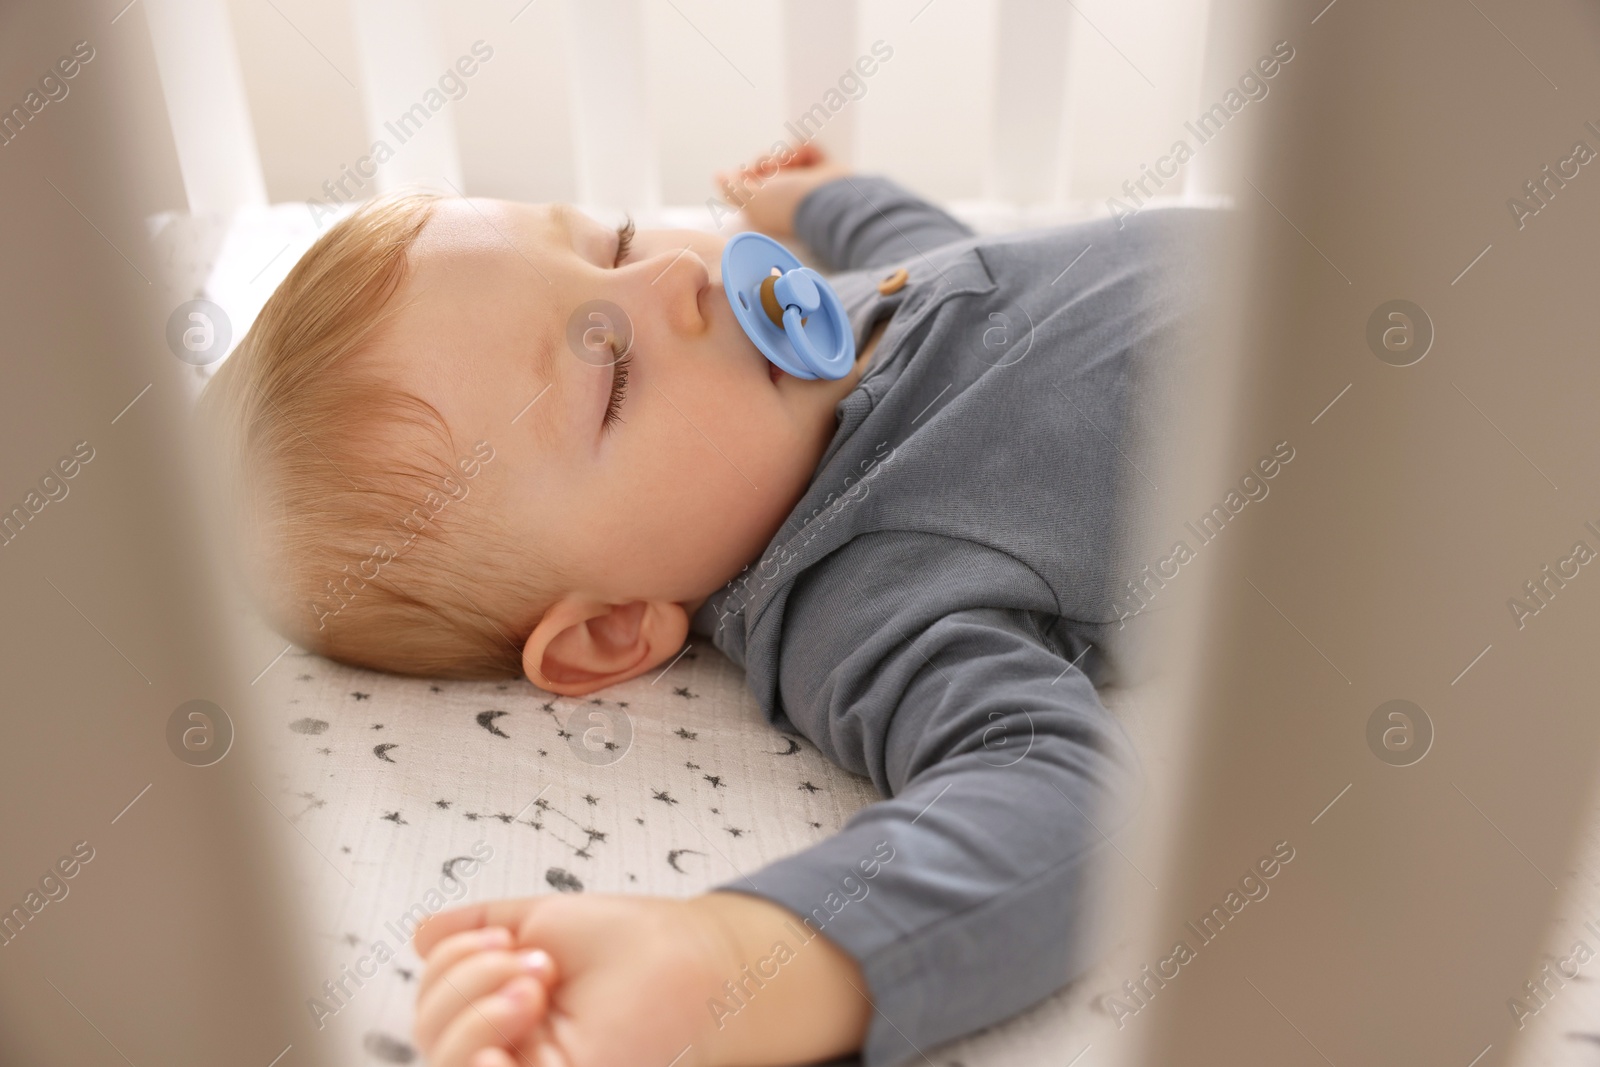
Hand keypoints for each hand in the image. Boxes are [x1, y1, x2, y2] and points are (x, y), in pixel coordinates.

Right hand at [414, 893, 738, 1066]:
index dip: (453, 965)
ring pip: (450, 1064)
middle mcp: (513, 1046)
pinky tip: (508, 1028)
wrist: (694, 960)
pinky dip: (480, 1058)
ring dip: (476, 1015)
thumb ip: (478, 926)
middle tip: (531, 961)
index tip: (508, 939)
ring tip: (533, 986)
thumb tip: (424, 934)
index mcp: (504, 1006)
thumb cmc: (636, 942)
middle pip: (433, 1035)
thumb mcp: (542, 919)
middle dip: (466, 982)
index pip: (437, 1003)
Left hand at [713, 142, 850, 235]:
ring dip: (782, 155)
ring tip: (787, 162)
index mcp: (766, 208)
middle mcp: (783, 196)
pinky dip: (803, 150)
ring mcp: (803, 184)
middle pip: (764, 168)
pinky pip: (806, 151)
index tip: (743, 173)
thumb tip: (718, 176)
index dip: (743, 175)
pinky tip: (803, 158)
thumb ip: (731, 187)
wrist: (827, 200)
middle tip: (768, 168)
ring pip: (784, 157)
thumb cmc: (787, 203)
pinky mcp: (822, 171)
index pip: (747, 187)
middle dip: (763, 162)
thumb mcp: (750, 198)